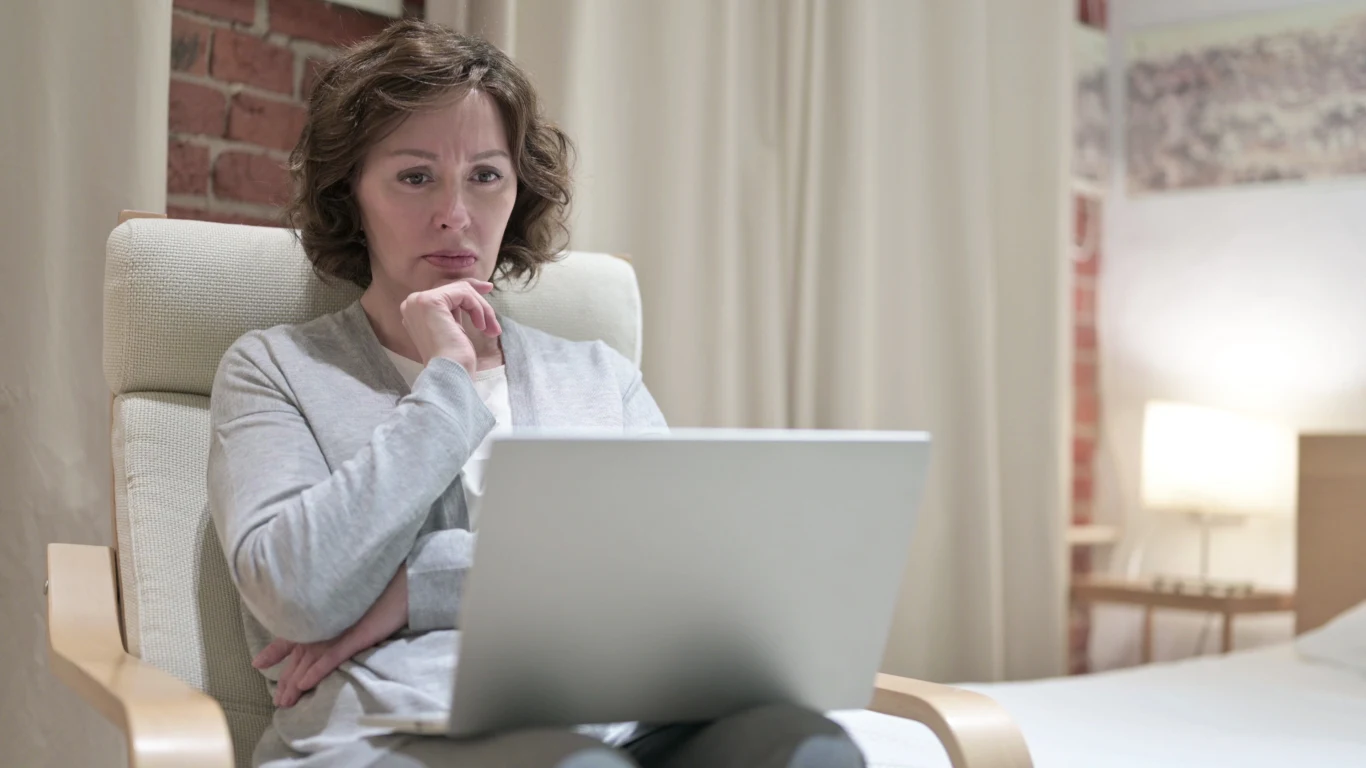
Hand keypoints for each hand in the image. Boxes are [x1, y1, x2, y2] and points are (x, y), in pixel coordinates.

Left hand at [254, 568, 408, 707]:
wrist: (400, 582)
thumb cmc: (376, 591)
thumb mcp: (346, 601)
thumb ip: (326, 610)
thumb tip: (317, 616)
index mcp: (319, 615)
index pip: (291, 637)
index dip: (273, 652)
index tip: (258, 663)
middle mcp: (323, 624)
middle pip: (298, 658)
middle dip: (285, 681)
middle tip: (279, 701)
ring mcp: (337, 632)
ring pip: (309, 662)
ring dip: (294, 683)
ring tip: (285, 702)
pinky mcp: (354, 638)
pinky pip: (330, 658)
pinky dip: (316, 672)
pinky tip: (305, 684)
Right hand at [399, 279, 501, 374]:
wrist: (450, 375)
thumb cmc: (455, 359)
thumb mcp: (454, 328)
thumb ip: (456, 309)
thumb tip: (478, 288)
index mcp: (415, 311)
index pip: (444, 291)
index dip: (468, 290)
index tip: (487, 289)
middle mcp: (412, 303)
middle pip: (453, 288)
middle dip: (478, 299)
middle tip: (493, 314)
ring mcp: (418, 301)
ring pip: (461, 290)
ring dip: (481, 308)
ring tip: (489, 329)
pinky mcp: (430, 301)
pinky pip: (463, 293)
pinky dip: (478, 308)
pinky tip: (481, 326)